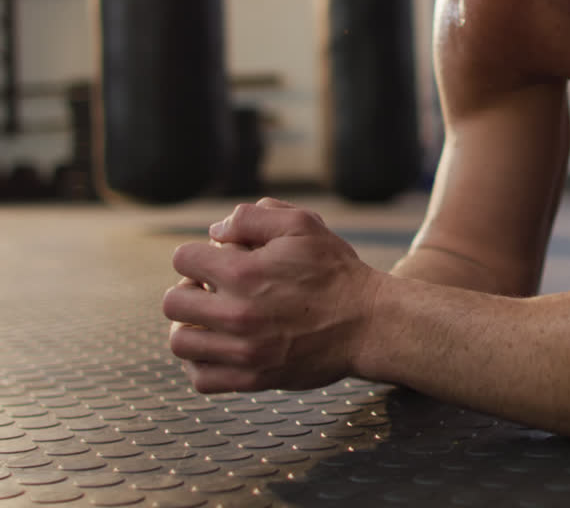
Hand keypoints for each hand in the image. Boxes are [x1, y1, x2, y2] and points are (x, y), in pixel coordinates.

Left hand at [163, 198, 383, 392]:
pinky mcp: (253, 378)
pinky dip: (201, 364)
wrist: (370, 323)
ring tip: (212, 321)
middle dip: (190, 290)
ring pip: (180, 342)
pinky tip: (220, 348)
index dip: (200, 255)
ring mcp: (243, 350)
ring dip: (190, 327)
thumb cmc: (337, 272)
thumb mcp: (302, 225)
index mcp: (243, 272)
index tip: (221, 261)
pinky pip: (202, 378)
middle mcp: (236, 313)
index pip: (183, 259)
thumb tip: (215, 232)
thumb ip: (252, 217)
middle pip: (173, 302)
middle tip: (215, 291)